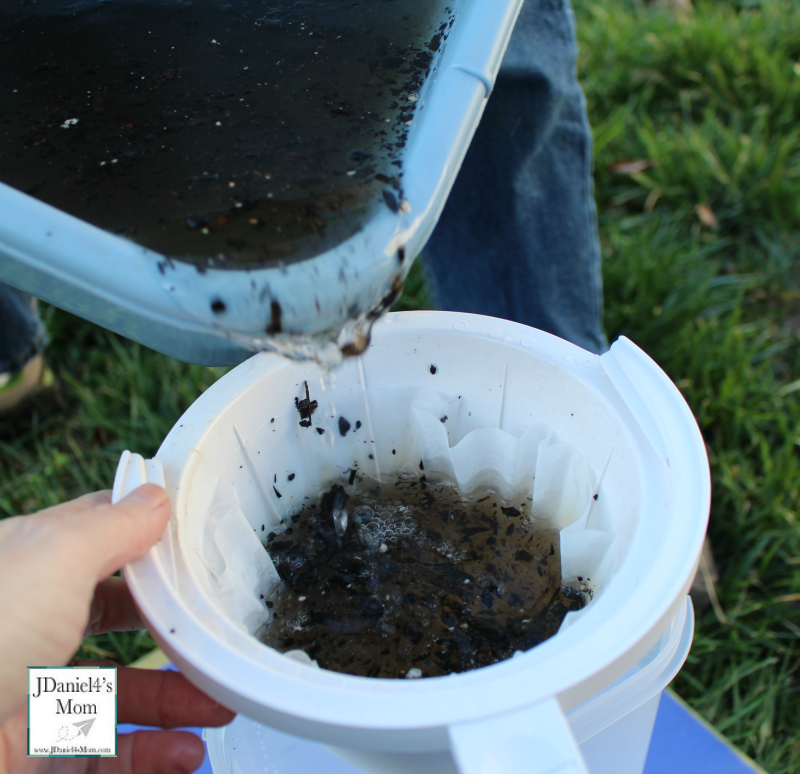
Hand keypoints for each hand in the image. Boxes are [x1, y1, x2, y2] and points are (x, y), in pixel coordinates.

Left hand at [0, 486, 234, 773]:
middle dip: (174, 627)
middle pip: (121, 619)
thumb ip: (113, 525)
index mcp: (31, 566)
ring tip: (220, 706)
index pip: (103, 540)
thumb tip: (157, 493)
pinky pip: (106, 754)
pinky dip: (151, 754)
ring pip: (120, 692)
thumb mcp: (52, 558)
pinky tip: (184, 754)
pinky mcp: (33, 755)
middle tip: (218, 635)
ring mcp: (30, 693)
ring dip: (176, 700)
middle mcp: (31, 625)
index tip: (204, 548)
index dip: (153, 540)